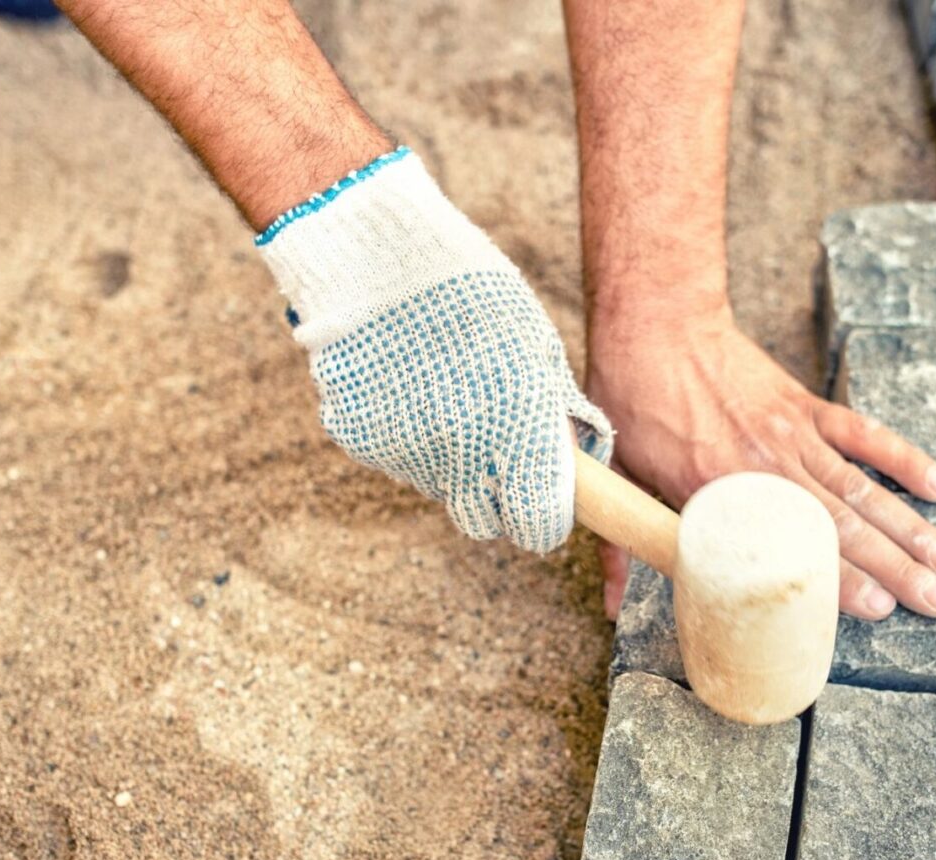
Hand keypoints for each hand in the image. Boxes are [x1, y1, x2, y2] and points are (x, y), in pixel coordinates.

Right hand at [258, 147, 612, 553]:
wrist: (379, 255)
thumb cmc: (474, 294)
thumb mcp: (537, 350)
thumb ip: (553, 418)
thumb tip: (574, 460)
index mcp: (519, 434)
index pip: (538, 527)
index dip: (543, 518)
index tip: (541, 500)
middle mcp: (463, 458)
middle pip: (484, 522)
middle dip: (495, 498)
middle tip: (496, 452)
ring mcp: (406, 455)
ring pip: (438, 486)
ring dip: (448, 457)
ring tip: (442, 390)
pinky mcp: (361, 442)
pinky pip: (395, 457)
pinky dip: (403, 433)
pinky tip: (403, 383)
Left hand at [587, 305, 935, 620]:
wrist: (656, 322)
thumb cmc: (631, 402)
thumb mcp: (618, 476)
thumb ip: (624, 544)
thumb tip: (605, 606)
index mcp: (718, 491)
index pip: (788, 546)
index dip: (837, 580)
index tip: (878, 610)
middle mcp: (765, 466)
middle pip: (844, 524)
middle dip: (898, 569)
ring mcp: (793, 434)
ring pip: (864, 489)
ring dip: (912, 528)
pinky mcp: (805, 406)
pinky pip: (864, 435)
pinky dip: (904, 460)